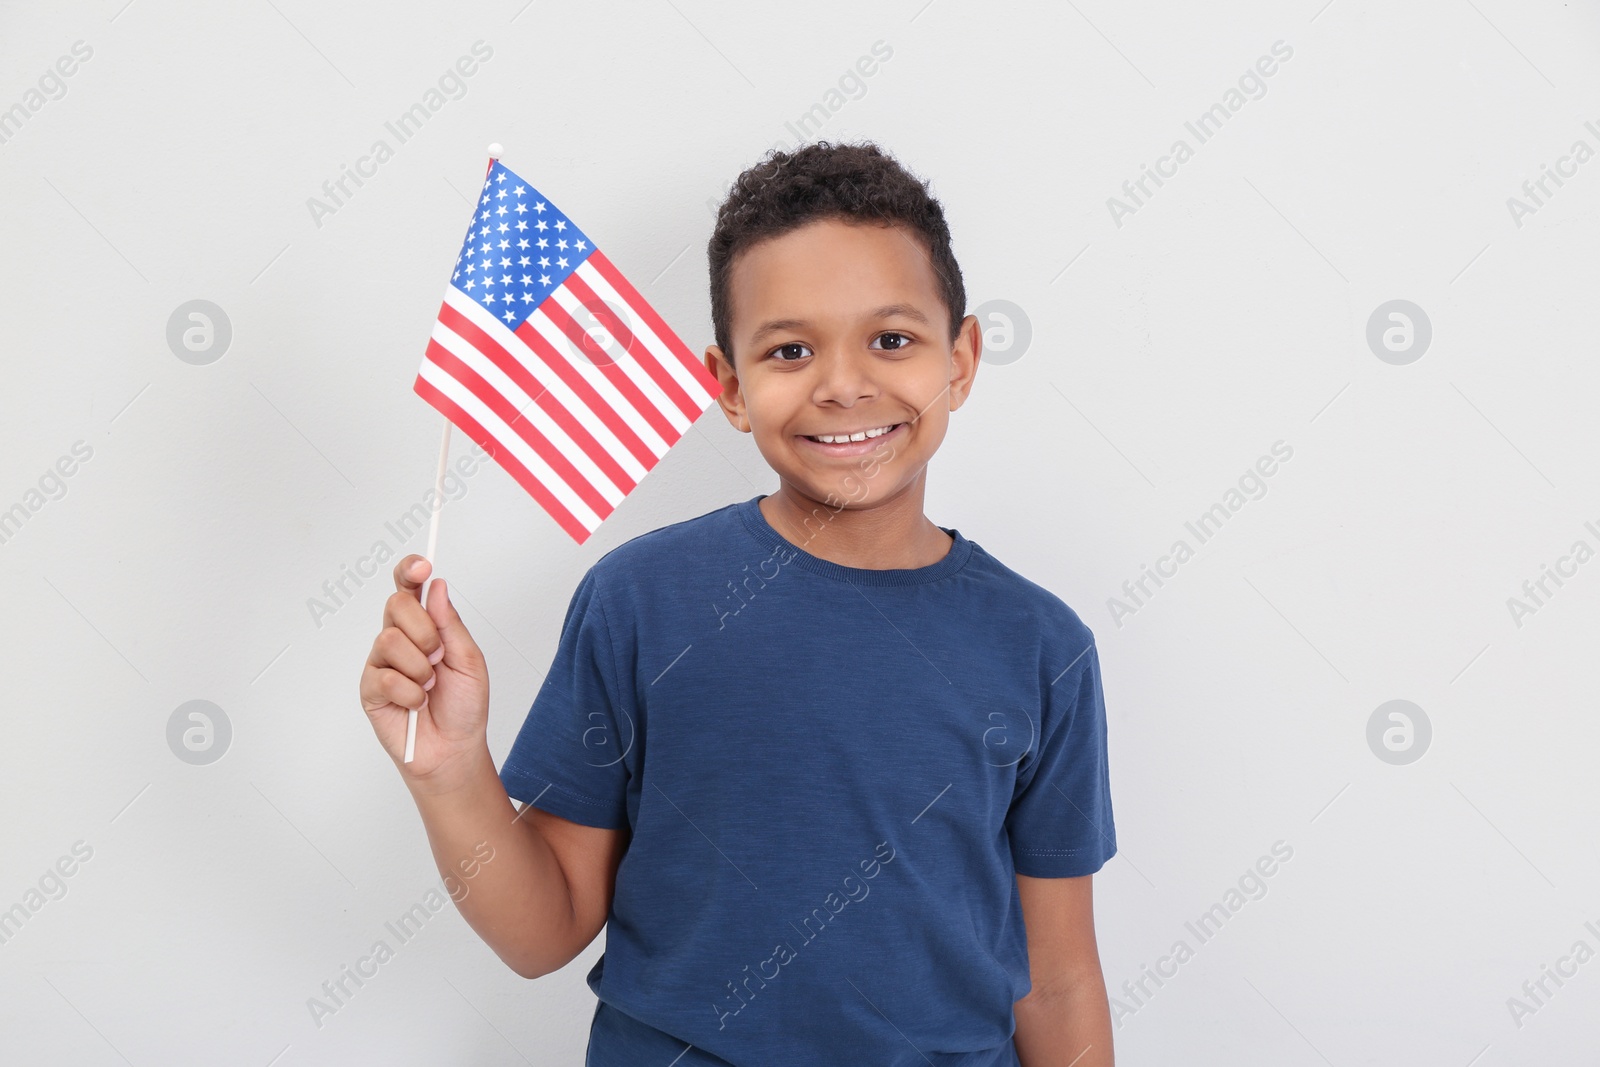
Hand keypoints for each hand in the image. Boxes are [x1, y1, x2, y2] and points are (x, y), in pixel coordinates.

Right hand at [359, 554, 489, 788]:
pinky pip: (385, 676)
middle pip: (396, 605)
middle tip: (439, 657)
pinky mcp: (370, 689)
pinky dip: (410, 693)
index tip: (422, 566)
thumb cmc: (464, 706)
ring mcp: (382, 663)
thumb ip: (452, 624)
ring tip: (430, 687)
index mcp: (426, 627)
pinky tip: (417, 704)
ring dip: (420, 667)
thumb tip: (437, 586)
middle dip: (425, 630)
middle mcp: (400, 639)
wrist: (454, 749)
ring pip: (389, 639)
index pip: (408, 589)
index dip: (409, 572)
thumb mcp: (469, 661)